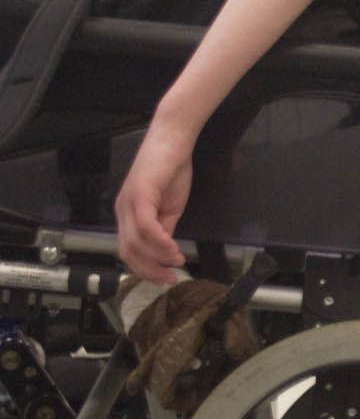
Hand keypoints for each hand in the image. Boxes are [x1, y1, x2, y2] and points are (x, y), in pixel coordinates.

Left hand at [115, 118, 194, 282]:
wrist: (173, 140)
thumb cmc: (172, 168)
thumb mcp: (170, 206)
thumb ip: (165, 227)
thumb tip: (164, 249)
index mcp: (128, 215)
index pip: (129, 250)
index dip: (146, 268)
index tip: (166, 278)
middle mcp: (122, 212)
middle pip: (128, 252)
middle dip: (149, 269)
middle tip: (170, 278)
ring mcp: (129, 204)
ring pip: (135, 242)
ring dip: (157, 258)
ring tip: (178, 262)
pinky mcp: (140, 195)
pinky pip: (146, 226)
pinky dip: (159, 242)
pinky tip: (173, 248)